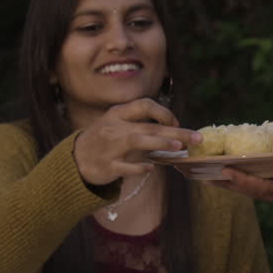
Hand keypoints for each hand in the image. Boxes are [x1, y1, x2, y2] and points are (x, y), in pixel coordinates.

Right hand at [73, 98, 201, 185]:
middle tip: (197, 138)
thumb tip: (175, 131)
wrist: (74, 160)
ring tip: (179, 147)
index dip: (163, 113)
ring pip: (137, 141)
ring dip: (159, 143)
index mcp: (118, 114)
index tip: (176, 124)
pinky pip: (124, 166)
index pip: (144, 105)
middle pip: (149, 126)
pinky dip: (137, 167)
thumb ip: (141, 125)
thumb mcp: (116, 125)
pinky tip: (151, 168)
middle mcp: (114, 127)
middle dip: (175, 132)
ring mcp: (109, 147)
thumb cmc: (104, 141)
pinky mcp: (106, 166)